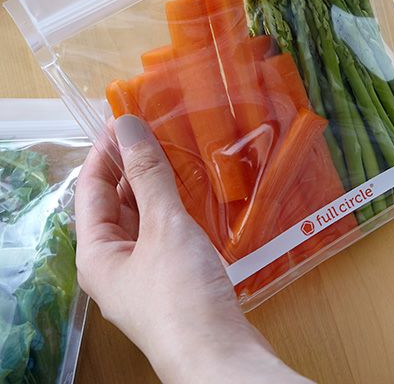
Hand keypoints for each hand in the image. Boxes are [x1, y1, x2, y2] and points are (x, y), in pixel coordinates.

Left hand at [75, 115, 311, 383]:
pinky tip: (194, 188)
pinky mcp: (172, 278)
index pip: (91, 188)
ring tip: (176, 150)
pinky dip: (174, 207)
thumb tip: (127, 124)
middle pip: (116, 202)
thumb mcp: (163, 225)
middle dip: (132, 165)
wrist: (220, 355)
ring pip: (143, 217)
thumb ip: (147, 174)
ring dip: (155, 185)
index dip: (106, 151)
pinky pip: (165, 231)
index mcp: (97, 252)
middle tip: (156, 130)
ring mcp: (144, 272)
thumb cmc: (182, 292)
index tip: (125, 118)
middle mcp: (114, 262)